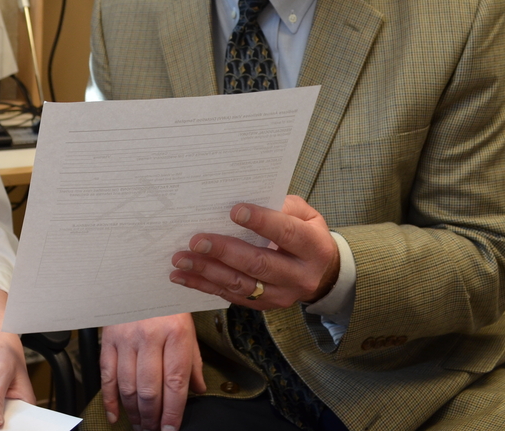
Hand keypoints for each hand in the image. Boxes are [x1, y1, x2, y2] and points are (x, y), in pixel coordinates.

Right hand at [100, 314, 206, 430]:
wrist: (141, 277)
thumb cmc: (167, 303)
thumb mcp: (188, 328)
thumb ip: (193, 361)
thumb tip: (197, 390)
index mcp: (176, 334)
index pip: (175, 383)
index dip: (173, 412)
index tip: (171, 429)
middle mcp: (150, 336)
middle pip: (149, 389)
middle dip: (152, 418)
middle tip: (154, 430)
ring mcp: (126, 338)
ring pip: (128, 386)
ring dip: (134, 412)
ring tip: (140, 425)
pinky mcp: (109, 339)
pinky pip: (107, 376)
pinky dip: (110, 399)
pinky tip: (115, 414)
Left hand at [169, 195, 339, 309]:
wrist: (323, 274)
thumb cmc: (307, 234)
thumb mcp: (307, 215)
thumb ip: (284, 205)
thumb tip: (250, 199)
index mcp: (313, 247)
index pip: (287, 233)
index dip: (261, 222)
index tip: (234, 211)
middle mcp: (299, 276)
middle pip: (259, 264)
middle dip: (224, 251)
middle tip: (196, 240)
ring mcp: (280, 295)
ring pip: (241, 285)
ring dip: (207, 272)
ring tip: (181, 259)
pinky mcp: (263, 305)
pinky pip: (230, 296)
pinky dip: (204, 286)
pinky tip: (183, 276)